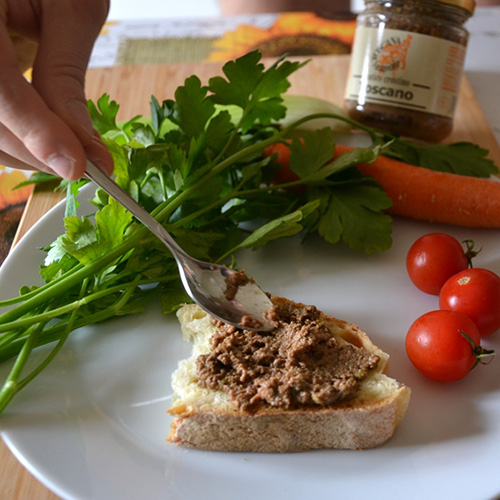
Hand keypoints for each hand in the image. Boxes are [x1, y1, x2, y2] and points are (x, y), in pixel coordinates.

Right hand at [0, 0, 113, 179]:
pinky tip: (40, 130)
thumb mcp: (69, 4)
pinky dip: (10, 130)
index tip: (82, 168)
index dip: (38, 136)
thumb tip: (82, 145)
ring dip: (22, 147)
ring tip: (67, 147)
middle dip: (36, 150)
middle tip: (85, 161)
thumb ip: (66, 75)